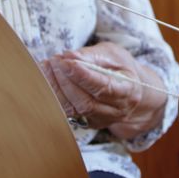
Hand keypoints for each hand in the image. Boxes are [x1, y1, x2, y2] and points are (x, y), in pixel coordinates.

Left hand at [40, 42, 167, 139]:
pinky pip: (68, 113)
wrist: (130, 88)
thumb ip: (91, 55)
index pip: (104, 87)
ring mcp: (102, 119)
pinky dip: (55, 95)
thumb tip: (69, 56)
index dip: (83, 76)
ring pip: (74, 110)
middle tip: (54, 60)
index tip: (66, 61)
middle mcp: (116, 110)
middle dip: (66, 80)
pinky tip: (48, 78)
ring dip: (56, 88)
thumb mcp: (113, 54)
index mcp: (128, 91)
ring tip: (48, 66)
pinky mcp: (88, 123)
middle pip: (86, 102)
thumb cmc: (121, 68)